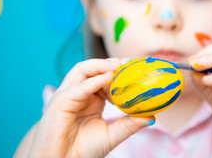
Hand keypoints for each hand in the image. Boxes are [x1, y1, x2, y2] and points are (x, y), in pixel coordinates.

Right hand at [29, 58, 153, 157]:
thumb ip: (129, 124)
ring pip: (82, 71)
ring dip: (100, 65)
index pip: (103, 77)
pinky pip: (79, 87)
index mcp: (90, 98)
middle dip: (111, 64)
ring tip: (118, 65)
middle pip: (92, 69)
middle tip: (128, 63)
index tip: (136, 69)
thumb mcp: (112, 135)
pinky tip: (109, 77)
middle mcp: (78, 94)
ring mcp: (68, 96)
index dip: (119, 72)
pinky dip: (94, 81)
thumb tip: (151, 117)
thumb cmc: (83, 150)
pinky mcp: (60, 102)